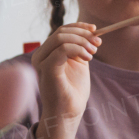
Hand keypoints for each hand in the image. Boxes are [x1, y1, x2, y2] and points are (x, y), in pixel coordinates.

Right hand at [30, 22, 97, 138]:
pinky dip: (78, 49)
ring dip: (82, 42)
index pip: (61, 31)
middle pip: (61, 32)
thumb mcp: (79, 63)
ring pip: (61, 38)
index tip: (95, 30)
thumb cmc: (73, 90)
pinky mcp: (46, 68)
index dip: (79, 27)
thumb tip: (91, 31)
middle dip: (83, 34)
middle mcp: (40, 55)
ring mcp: (41, 62)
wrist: (69, 111)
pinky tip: (87, 58)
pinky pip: (62, 49)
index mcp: (47, 53)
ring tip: (93, 53)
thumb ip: (80, 47)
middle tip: (98, 43)